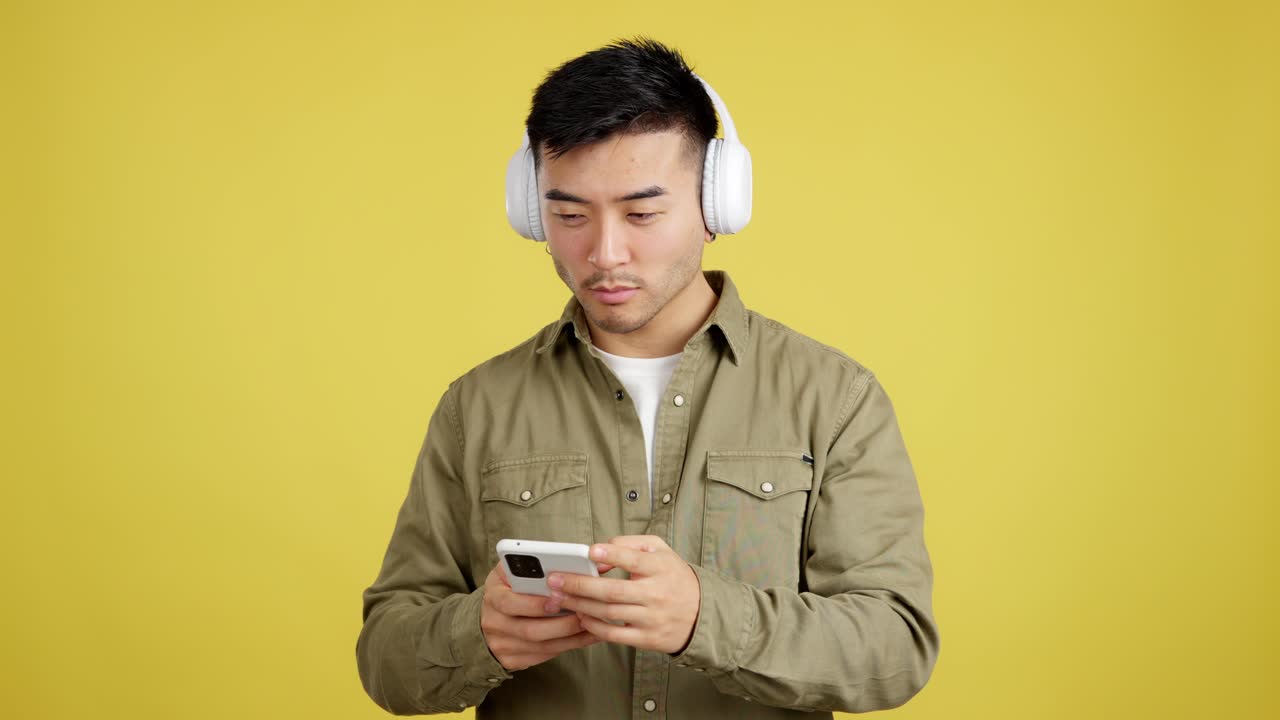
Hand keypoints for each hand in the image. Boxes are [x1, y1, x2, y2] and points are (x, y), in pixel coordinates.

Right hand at [479, 562, 601, 670]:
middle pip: (529, 630)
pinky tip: (584, 637)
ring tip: (592, 625)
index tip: (560, 598)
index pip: (509, 602)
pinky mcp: (512, 661)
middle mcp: (493, 623)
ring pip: (540, 646)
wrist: (489, 618)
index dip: (535, 603)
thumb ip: (539, 563)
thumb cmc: (509, 588)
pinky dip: (566, 647)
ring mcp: (501, 645)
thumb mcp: (513, 570)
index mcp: (493, 596)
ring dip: (569, 637)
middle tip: (585, 614)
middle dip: (561, 624)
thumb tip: (589, 561)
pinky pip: (543, 657)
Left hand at [545, 535, 700, 654]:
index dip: (612, 556)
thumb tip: (602, 551)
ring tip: (560, 597)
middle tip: (555, 580)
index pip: (634, 560)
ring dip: (580, 605)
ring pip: (608, 613)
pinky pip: (614, 635)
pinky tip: (580, 616)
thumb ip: (631, 545)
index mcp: (660, 568)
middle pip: (612, 590)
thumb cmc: (673, 577)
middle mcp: (656, 593)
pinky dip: (593, 626)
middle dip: (579, 585)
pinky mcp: (647, 638)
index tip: (590, 551)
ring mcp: (651, 618)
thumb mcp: (660, 550)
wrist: (701, 614)